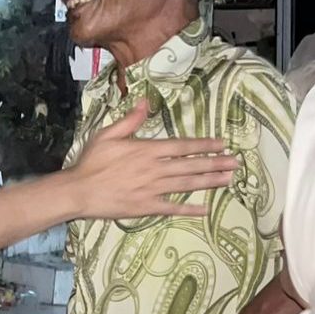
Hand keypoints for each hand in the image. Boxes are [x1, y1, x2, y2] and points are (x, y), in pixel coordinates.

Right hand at [66, 100, 236, 218]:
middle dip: (215, 163)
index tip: (221, 144)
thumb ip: (129, 121)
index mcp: (146, 150)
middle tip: (235, 163)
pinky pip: (172, 208)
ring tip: (228, 179)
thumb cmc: (91, 162)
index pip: (182, 146)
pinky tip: (205, 209)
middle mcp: (154, 169)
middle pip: (190, 165)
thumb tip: (145, 103)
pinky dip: (189, 209)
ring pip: (186, 184)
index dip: (203, 145)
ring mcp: (152, 190)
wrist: (79, 191)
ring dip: (209, 182)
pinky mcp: (146, 207)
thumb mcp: (107, 135)